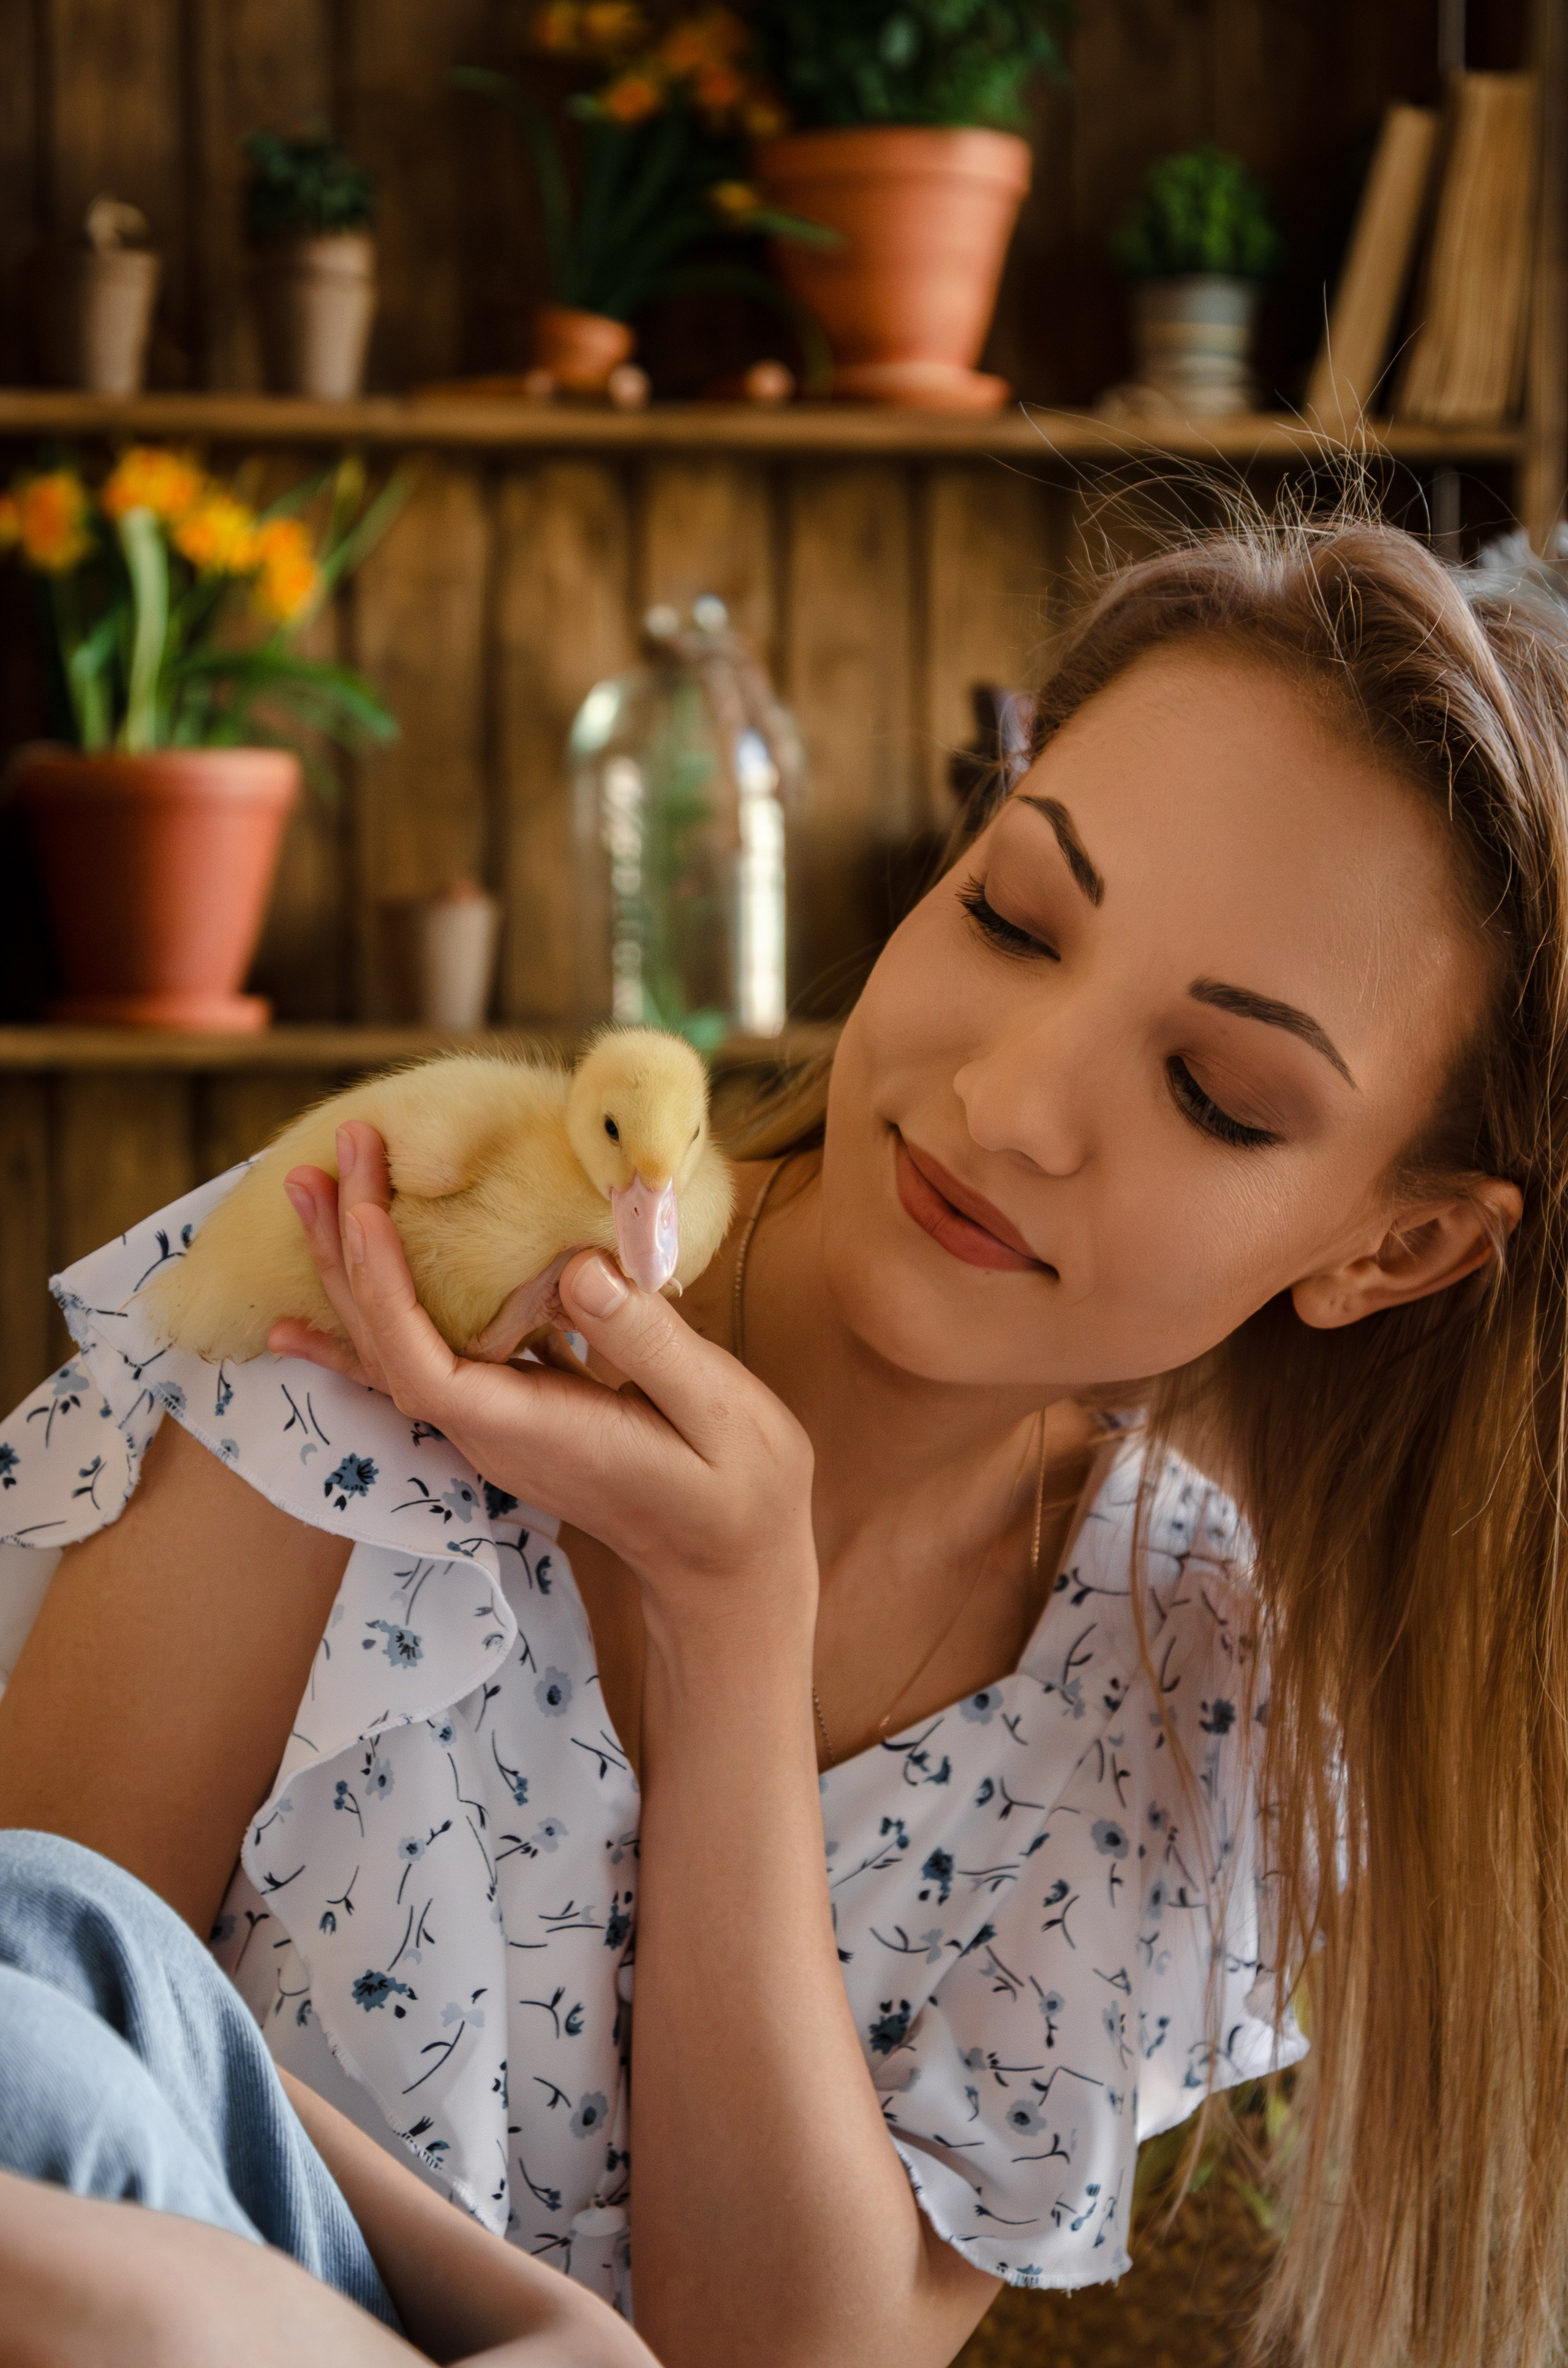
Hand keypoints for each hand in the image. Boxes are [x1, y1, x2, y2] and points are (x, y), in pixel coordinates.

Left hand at [269, 1126, 816, 1640]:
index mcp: (531, 1431)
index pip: (423, 1365)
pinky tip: (337, 1294)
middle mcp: (491, 1431)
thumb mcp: (715, 1412)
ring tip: (310, 1195)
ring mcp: (495, 1426)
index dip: (384, 1289)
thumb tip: (574, 1268)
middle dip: (346, 1253)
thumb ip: (647, 1344)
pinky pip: (424, 1359)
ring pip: (395, 1349)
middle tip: (315, 1165)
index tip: (368, 1207)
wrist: (730, 1563)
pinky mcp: (513, 1411)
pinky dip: (377, 1317)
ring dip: (352, 1272)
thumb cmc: (737, 1490)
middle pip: (385, 1348)